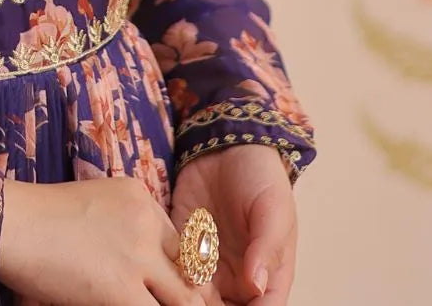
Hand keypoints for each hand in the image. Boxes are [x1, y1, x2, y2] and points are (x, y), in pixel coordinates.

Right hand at [0, 175, 207, 305]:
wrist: (12, 222)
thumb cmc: (41, 217)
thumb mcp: (95, 204)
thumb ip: (126, 227)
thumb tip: (144, 270)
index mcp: (140, 197)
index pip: (184, 242)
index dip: (187, 274)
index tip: (185, 291)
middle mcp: (147, 221)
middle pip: (192, 270)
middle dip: (195, 297)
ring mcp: (138, 255)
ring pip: (185, 300)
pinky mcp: (121, 289)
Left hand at [169, 147, 296, 305]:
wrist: (229, 142)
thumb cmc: (261, 176)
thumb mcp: (272, 210)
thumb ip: (265, 248)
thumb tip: (256, 285)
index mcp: (267, 273)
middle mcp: (237, 274)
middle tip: (188, 303)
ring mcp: (209, 259)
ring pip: (195, 295)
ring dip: (184, 297)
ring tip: (171, 288)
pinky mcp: (183, 239)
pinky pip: (173, 265)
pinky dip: (166, 272)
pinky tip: (158, 270)